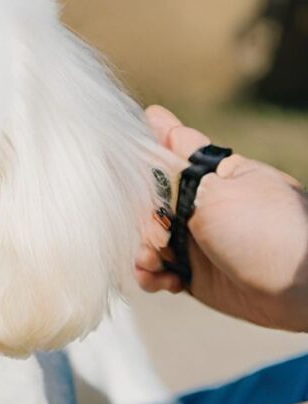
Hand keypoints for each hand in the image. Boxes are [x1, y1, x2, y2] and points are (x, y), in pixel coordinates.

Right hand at [136, 106, 307, 330]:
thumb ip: (174, 163)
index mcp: (210, 175)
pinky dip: (151, 275)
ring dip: (142, 251)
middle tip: (158, 232)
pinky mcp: (191, 274)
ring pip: (144, 239)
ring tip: (156, 262)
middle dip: (139, 218)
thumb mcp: (216, 190)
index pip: (166, 150)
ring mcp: (194, 241)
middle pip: (143, 201)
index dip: (138, 151)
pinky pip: (155, 271)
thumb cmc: (266, 230)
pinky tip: (163, 279)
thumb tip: (152, 115)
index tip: (113, 156)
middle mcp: (199, 205)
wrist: (299, 287)